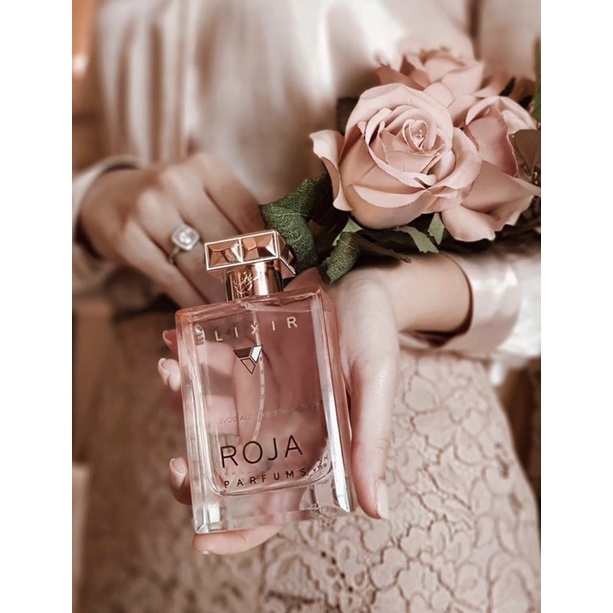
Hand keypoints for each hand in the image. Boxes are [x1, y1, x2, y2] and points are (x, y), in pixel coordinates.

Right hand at [78, 153, 263, 306]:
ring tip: (237, 308)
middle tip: (260, 298)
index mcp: (204, 168)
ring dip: (222, 293)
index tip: (279, 272)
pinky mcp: (127, 238)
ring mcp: (148, 209)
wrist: (107, 199)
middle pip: (225, 242)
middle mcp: (175, 183)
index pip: (248, 213)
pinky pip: (171, 279)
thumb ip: (236, 213)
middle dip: (246, 275)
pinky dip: (191, 299)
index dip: (266, 247)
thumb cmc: (169, 201)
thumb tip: (279, 251)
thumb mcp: (202, 190)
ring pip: (199, 264)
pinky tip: (204, 310)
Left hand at [158, 256, 470, 554]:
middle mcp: (284, 423)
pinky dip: (190, 358)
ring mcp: (264, 391)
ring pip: (213, 413)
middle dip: (196, 474)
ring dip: (183, 400)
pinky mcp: (251, 357)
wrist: (360, 277)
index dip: (241, 530)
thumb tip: (377, 512)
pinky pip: (213, 366)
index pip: (277, 502)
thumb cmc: (375, 329)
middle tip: (176, 466)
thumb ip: (371, 440)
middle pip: (232, 467)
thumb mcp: (374, 381)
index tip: (200, 539)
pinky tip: (173, 339)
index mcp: (316, 442)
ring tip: (169, 370)